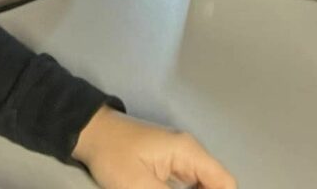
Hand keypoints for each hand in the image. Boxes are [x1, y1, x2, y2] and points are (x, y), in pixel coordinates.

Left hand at [73, 107, 235, 188]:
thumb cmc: (113, 155)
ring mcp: (180, 157)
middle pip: (216, 184)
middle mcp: (190, 152)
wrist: (90, 133)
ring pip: (203, 186)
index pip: (225, 182)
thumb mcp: (140, 185)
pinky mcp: (169, 163)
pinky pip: (190, 185)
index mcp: (189, 152)